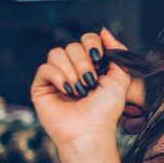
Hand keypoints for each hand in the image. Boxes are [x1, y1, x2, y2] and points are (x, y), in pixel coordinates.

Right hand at [31, 29, 138, 150]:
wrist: (90, 131)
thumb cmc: (106, 109)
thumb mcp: (121, 78)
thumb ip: (118, 53)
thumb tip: (104, 31)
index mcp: (93, 65)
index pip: (87, 39)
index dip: (93, 44)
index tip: (100, 59)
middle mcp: (74, 69)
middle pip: (72, 45)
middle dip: (84, 62)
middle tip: (90, 81)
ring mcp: (57, 77)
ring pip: (57, 53)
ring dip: (71, 70)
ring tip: (80, 89)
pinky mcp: (41, 86)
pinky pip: (45, 68)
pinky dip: (58, 77)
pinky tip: (67, 90)